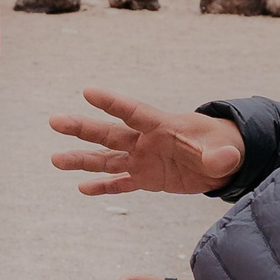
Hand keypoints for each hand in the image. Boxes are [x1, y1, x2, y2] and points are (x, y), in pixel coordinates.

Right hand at [50, 89, 245, 195]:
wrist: (222, 160)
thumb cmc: (222, 146)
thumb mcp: (224, 150)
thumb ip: (220, 155)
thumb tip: (225, 160)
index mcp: (162, 126)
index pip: (133, 112)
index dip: (111, 102)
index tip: (88, 91)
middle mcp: (145, 141)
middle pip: (109, 133)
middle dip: (82, 128)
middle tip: (54, 121)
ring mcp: (142, 160)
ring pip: (106, 158)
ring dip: (81, 159)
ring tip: (55, 160)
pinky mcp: (146, 178)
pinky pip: (120, 183)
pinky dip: (103, 186)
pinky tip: (82, 188)